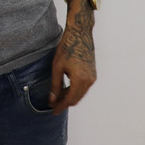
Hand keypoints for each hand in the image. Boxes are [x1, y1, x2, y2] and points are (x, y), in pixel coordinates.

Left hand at [49, 0, 96, 114]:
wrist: (80, 33)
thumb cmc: (67, 47)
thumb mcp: (57, 66)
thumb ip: (55, 85)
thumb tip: (52, 100)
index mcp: (80, 80)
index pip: (70, 100)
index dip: (60, 106)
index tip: (53, 111)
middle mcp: (89, 81)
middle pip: (76, 99)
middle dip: (64, 103)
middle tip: (53, 104)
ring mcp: (93, 77)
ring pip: (80, 94)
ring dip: (70, 97)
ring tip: (57, 97)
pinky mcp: (93, 73)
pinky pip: (84, 87)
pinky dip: (75, 90)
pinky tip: (66, 88)